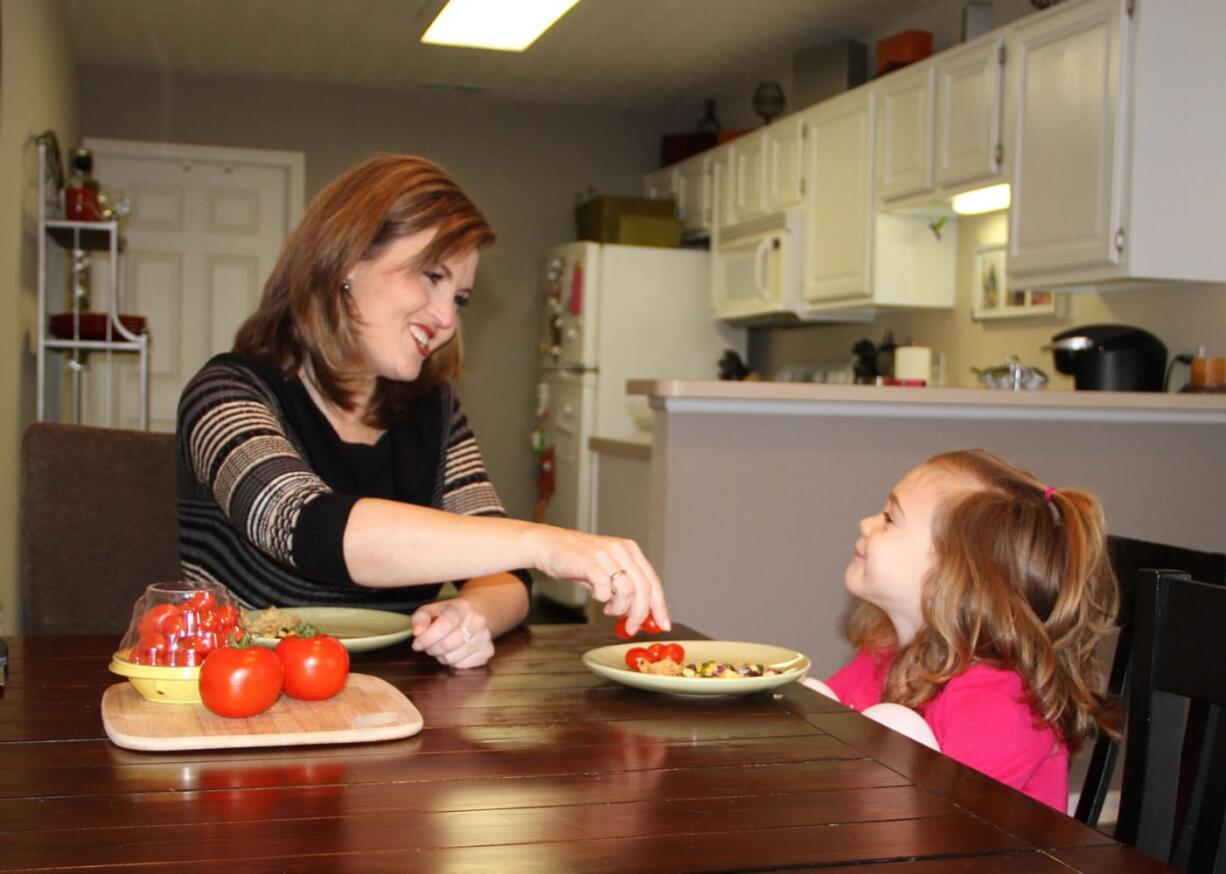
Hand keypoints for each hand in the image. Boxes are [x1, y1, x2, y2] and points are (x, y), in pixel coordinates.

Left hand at [410, 598, 492, 668]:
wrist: (472, 616)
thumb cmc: (448, 615)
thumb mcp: (431, 610)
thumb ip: (420, 619)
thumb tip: (418, 632)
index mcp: (462, 608)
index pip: (445, 624)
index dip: (427, 638)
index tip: (417, 644)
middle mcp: (477, 621)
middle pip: (448, 645)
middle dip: (432, 649)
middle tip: (428, 645)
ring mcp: (485, 637)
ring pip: (453, 658)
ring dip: (442, 656)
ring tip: (442, 647)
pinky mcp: (487, 651)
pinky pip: (462, 666)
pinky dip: (453, 662)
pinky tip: (454, 652)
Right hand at [525, 526, 669, 635]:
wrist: (547, 545)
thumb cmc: (576, 560)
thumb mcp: (607, 569)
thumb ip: (624, 587)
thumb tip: (640, 614)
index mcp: (630, 550)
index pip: (653, 581)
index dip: (660, 606)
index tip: (663, 625)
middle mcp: (621, 550)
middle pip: (644, 589)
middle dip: (640, 614)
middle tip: (632, 627)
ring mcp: (606, 554)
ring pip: (628, 591)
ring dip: (620, 608)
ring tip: (609, 609)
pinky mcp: (590, 562)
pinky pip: (605, 589)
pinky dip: (602, 599)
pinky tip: (597, 597)